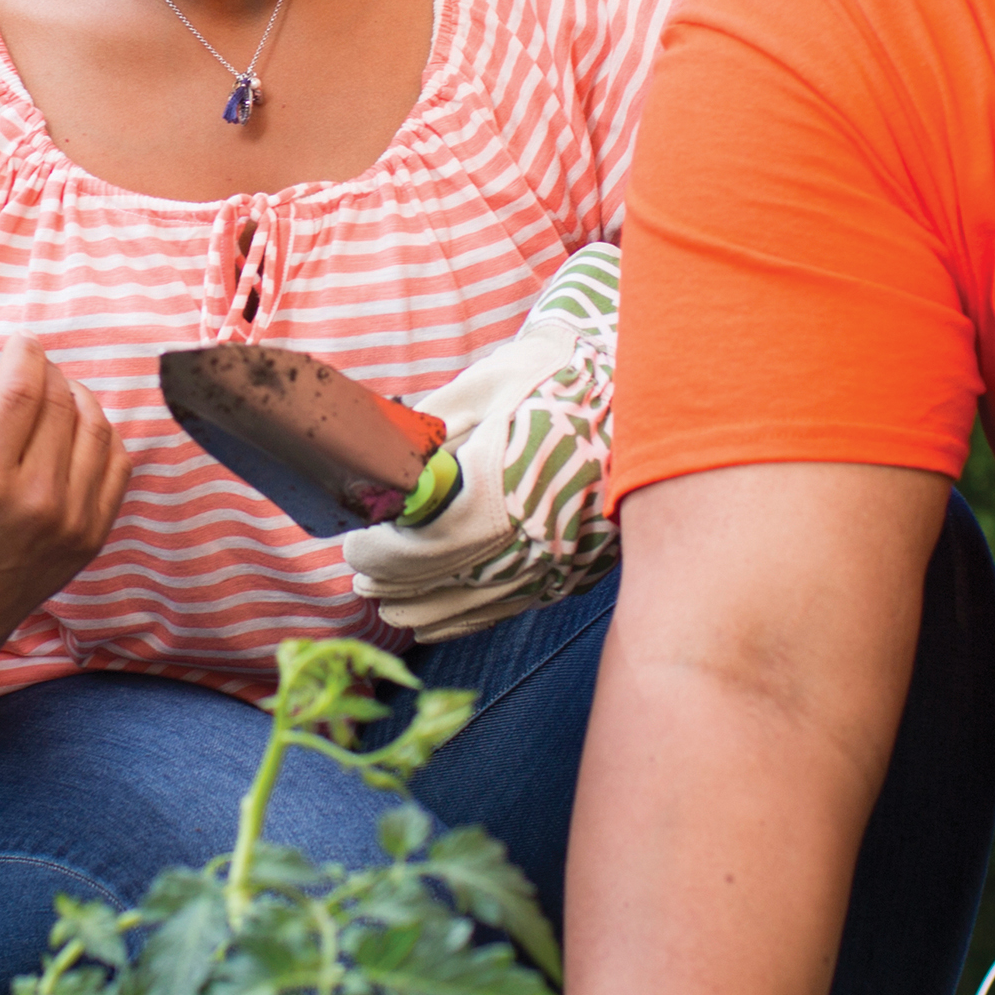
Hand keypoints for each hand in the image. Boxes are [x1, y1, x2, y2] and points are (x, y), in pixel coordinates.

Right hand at [0, 341, 125, 667]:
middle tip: (25, 368)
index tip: (15, 341)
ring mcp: (72, 521)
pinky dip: (99, 431)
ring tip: (48, 394)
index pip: (23, 386)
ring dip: (74, 395)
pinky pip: (117, 460)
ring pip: (95, 424)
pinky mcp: (94, 535)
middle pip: (60, 399)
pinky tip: (71, 429)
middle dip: (45, 369)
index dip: (23, 350)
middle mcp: (35, 501)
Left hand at [344, 243, 619, 640]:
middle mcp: (528, 539)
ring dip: (421, 608)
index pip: (415, 552)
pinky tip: (436, 616)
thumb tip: (375, 466)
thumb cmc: (552, 377)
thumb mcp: (480, 388)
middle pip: (438, 586)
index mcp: (497, 491)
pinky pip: (509, 610)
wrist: (640, 389)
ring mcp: (556, 561)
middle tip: (359, 575)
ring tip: (386, 600)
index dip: (375, 553)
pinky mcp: (576, 572)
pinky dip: (464, 617)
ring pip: (472, 608)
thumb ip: (423, 435)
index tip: (353, 542)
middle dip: (389, 583)